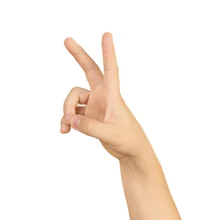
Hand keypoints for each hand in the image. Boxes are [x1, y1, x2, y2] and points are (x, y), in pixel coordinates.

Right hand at [61, 32, 150, 160]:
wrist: (131, 153)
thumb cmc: (128, 141)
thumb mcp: (110, 134)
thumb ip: (89, 127)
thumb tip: (70, 120)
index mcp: (113, 96)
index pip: (110, 70)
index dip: (108, 52)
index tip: (107, 35)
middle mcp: (103, 96)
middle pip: (89, 70)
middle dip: (78, 56)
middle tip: (66, 40)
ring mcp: (95, 105)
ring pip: (73, 99)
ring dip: (67, 110)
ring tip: (68, 125)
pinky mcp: (90, 116)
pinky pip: (72, 114)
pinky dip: (67, 121)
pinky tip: (65, 131)